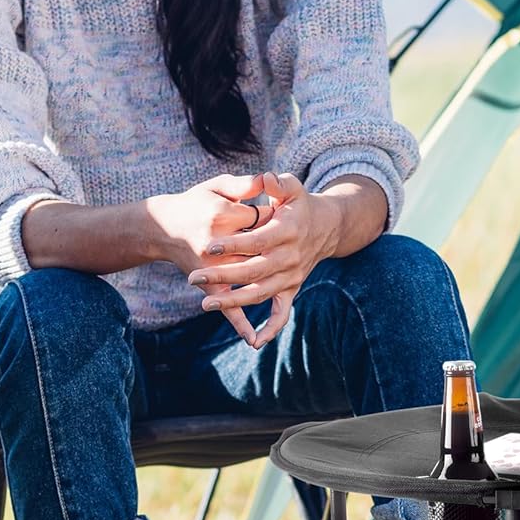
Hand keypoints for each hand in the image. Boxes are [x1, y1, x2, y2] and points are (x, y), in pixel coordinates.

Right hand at [145, 173, 270, 345]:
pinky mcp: (207, 285)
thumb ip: (243, 183)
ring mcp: (211, 268)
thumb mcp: (217, 185)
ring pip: (247, 277)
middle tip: (281, 239)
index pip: (260, 218)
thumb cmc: (196, 202)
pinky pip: (227, 306)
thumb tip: (268, 179)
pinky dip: (240, 322)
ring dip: (267, 277)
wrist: (163, 225)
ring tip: (285, 274)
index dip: (274, 215)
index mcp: (220, 215)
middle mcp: (215, 244)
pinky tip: (255, 339)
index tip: (278, 212)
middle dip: (272, 245)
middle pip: (258, 248)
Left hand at [186, 172, 334, 347]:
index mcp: (287, 231)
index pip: (257, 241)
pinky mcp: (292, 288)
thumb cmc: (300, 204)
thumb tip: (265, 178)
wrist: (327, 227)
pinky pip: (283, 313)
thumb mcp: (292, 187)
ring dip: (233, 301)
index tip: (208, 247)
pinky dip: (270, 329)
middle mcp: (291, 257)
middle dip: (222, 276)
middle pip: (253, 271)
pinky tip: (253, 342)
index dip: (233, 245)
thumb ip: (277, 183)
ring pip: (260, 294)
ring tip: (205, 303)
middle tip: (193, 278)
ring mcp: (292, 276)